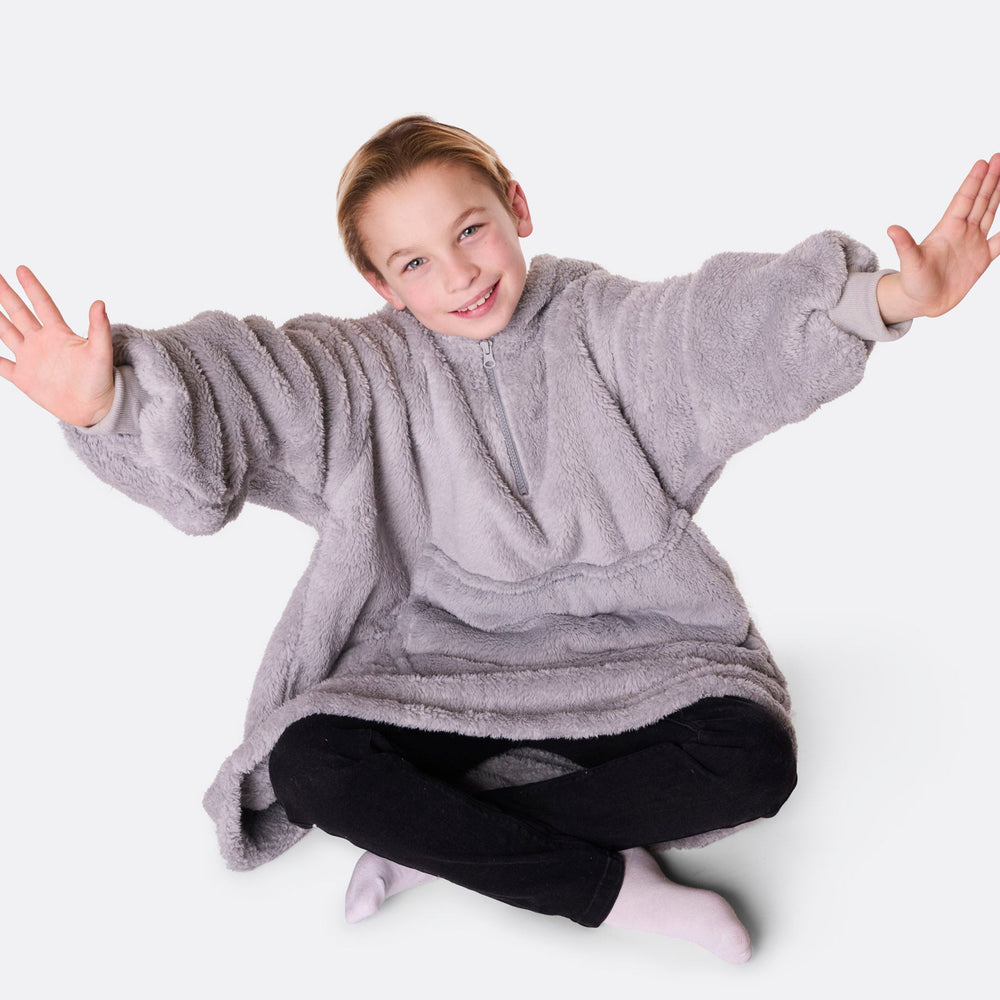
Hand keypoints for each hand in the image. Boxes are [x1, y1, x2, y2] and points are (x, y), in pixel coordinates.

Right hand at [0, 266, 114, 426]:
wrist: (94, 408)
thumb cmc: (101, 380)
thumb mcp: (100, 352)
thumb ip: (99, 328)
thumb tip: (100, 303)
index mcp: (58, 333)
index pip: (42, 304)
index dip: (31, 286)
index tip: (20, 268)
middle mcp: (41, 342)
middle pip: (19, 313)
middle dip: (6, 294)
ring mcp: (31, 359)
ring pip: (6, 332)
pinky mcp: (24, 378)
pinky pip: (1, 365)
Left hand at [876, 154, 999, 323]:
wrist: (921, 302)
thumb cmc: (912, 282)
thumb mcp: (910, 263)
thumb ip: (905, 245)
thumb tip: (892, 229)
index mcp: (947, 230)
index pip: (963, 200)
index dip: (973, 181)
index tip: (983, 162)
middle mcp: (962, 232)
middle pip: (979, 200)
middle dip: (990, 180)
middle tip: (998, 158)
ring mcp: (973, 243)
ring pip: (989, 213)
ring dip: (998, 195)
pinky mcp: (982, 258)